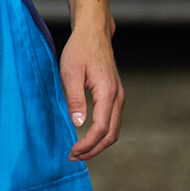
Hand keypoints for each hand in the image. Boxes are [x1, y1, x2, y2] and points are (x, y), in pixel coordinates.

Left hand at [61, 27, 123, 160]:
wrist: (94, 33)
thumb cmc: (79, 50)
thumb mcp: (70, 73)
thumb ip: (75, 99)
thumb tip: (78, 124)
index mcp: (107, 92)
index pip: (101, 128)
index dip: (87, 144)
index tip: (72, 152)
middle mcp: (118, 97)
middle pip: (111, 135)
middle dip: (93, 150)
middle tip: (74, 157)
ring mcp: (119, 97)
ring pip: (113, 130)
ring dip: (97, 144)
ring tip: (78, 151)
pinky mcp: (115, 96)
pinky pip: (112, 122)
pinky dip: (101, 134)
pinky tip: (86, 137)